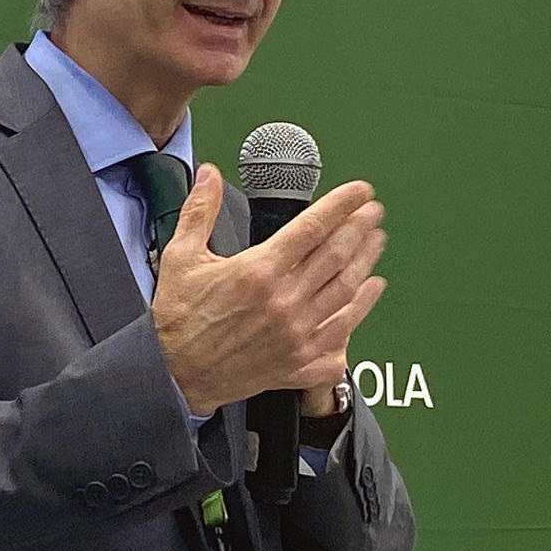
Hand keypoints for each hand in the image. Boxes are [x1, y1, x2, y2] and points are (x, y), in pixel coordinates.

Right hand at [150, 164, 386, 416]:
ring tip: (376, 241)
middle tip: (372, 211)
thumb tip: (210, 175)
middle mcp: (283, 303)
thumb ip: (199, 211)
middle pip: (337, 255)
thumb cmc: (178, 320)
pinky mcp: (299, 362)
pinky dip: (361, 310)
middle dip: (360, 227)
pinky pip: (343, 335)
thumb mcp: (181, 257)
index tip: (359, 191)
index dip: (342, 204)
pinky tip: (368, 292)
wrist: (174, 376)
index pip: (313, 227)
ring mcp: (296, 334)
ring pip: (346, 291)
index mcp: (257, 272)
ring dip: (366, 262)